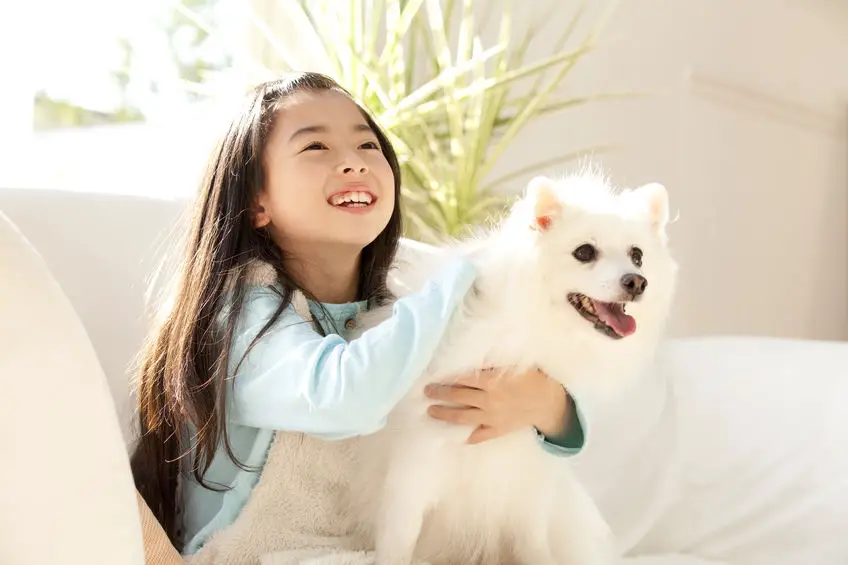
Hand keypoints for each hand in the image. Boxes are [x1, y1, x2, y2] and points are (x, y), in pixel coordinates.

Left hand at [424, 366, 570, 443]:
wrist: (550, 402)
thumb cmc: (534, 377)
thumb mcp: (515, 363)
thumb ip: (493, 361)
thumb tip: (473, 351)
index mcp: (491, 381)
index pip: (462, 378)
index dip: (446, 377)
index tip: (432, 375)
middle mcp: (488, 399)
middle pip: (458, 396)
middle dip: (440, 394)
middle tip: (426, 391)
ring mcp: (492, 417)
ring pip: (462, 416)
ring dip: (444, 413)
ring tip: (430, 411)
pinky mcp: (498, 429)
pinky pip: (480, 435)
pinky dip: (469, 436)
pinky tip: (458, 438)